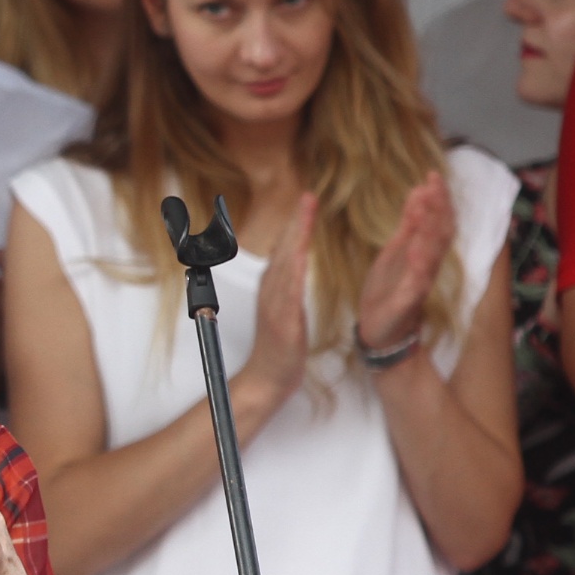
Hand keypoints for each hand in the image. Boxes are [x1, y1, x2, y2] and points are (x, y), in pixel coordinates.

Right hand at [236, 193, 316, 410]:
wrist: (267, 379)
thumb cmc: (278, 348)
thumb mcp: (283, 309)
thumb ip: (285, 283)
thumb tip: (291, 258)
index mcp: (273, 287)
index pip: (285, 248)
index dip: (295, 224)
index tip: (306, 199)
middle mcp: (270, 291)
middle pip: (283, 250)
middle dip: (295, 222)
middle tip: (307, 196)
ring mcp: (274, 305)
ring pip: (285, 264)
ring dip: (295, 238)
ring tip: (305, 215)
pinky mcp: (282, 322)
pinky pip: (287, 292)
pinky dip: (292, 271)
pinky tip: (299, 255)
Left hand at [356, 173, 457, 351]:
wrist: (378, 330)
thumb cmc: (388, 290)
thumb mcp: (394, 251)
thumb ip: (408, 225)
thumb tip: (419, 192)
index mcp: (422, 253)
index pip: (437, 222)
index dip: (437, 199)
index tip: (432, 175)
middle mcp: (427, 267)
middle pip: (440, 234)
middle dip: (438, 208)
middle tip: (434, 183)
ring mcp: (420, 285)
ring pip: (432, 256)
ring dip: (430, 231)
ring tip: (426, 207)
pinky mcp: (408, 303)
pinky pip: (417, 284)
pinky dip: (418, 268)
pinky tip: (416, 251)